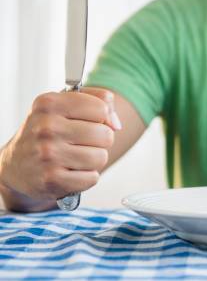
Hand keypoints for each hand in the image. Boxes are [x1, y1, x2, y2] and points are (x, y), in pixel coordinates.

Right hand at [0, 88, 120, 209]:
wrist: (16, 166)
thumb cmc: (48, 133)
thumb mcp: (64, 106)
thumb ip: (98, 100)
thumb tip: (116, 124)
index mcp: (49, 104)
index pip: (101, 108)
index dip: (101, 118)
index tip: (87, 122)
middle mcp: (46, 127)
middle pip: (106, 134)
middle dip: (99, 141)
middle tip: (80, 143)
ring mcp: (48, 154)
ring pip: (101, 157)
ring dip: (93, 160)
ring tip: (75, 158)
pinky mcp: (51, 179)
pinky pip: (92, 178)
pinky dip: (86, 177)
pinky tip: (70, 172)